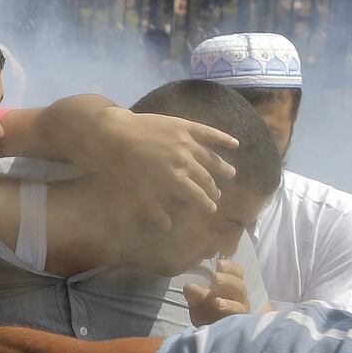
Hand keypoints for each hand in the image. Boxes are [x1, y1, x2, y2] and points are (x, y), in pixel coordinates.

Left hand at [93, 107, 238, 228]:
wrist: (116, 134)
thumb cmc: (123, 167)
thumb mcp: (137, 193)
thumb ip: (154, 210)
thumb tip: (167, 226)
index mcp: (175, 180)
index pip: (197, 195)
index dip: (206, 203)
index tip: (212, 209)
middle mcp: (186, 163)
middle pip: (205, 178)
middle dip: (213, 188)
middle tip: (217, 194)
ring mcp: (187, 143)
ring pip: (210, 158)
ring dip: (222, 167)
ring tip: (231, 173)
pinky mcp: (184, 126)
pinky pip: (208, 133)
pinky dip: (222, 138)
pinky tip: (235, 143)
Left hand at [183, 259, 249, 325]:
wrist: (207, 335)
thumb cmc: (206, 312)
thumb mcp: (197, 302)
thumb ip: (195, 294)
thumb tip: (188, 287)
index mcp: (233, 288)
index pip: (237, 274)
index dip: (231, 268)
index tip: (220, 264)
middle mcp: (240, 300)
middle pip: (240, 288)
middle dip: (229, 282)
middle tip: (216, 278)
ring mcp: (241, 315)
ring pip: (239, 307)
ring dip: (228, 304)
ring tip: (217, 302)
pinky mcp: (238, 328)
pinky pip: (235, 324)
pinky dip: (226, 321)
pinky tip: (221, 318)